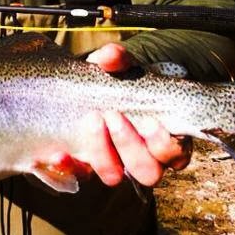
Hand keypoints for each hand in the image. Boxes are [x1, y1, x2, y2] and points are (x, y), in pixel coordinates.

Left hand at [81, 43, 192, 186]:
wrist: (93, 86)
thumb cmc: (119, 79)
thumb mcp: (121, 65)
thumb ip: (118, 58)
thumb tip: (109, 57)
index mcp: (163, 137)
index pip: (176, 155)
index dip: (165, 146)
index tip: (150, 123)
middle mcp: (144, 158)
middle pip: (147, 172)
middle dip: (130, 145)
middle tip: (113, 116)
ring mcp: (115, 165)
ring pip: (115, 177)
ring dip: (102, 155)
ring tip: (91, 121)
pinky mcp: (87, 167)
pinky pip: (80, 176)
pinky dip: (69, 167)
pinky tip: (58, 154)